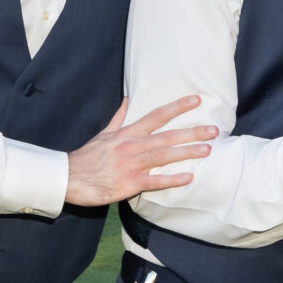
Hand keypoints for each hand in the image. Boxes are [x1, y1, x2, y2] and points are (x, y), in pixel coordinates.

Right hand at [64, 97, 217, 207]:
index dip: (177, 107)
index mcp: (127, 133)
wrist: (68, 178)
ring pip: (164, 156)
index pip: (156, 116)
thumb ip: (119, 117)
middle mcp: (132, 146)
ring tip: (207, 150)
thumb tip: (127, 99)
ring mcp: (131, 165)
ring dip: (186, 152)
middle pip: (166, 136)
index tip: (196, 100)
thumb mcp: (103, 134)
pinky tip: (189, 178)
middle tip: (213, 130)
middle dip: (191, 132)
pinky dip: (172, 180)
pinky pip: (154, 181)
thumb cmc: (87, 157)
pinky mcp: (129, 184)